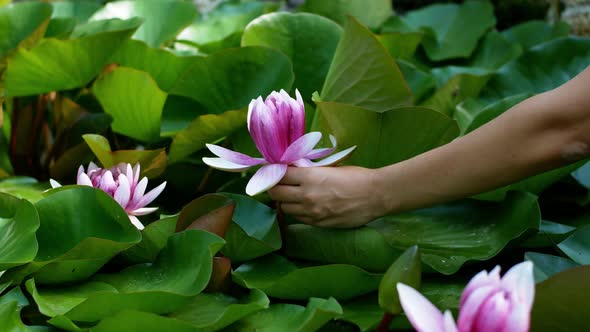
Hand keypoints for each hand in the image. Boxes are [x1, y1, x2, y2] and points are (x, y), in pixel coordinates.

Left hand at [268, 166, 389, 227]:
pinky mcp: (318, 223)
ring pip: (285, 208)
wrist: (375, 196)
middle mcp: (306, 196)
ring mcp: (311, 212)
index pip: (279, 175)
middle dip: (274, 188)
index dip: (274, 172)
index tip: (274, 171)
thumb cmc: (356, 177)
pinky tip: (304, 206)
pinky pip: (299, 218)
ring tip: (292, 196)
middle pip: (276, 193)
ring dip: (285, 201)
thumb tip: (293, 170)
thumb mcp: (330, 168)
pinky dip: (297, 212)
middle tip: (278, 184)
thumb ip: (310, 171)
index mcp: (309, 177)